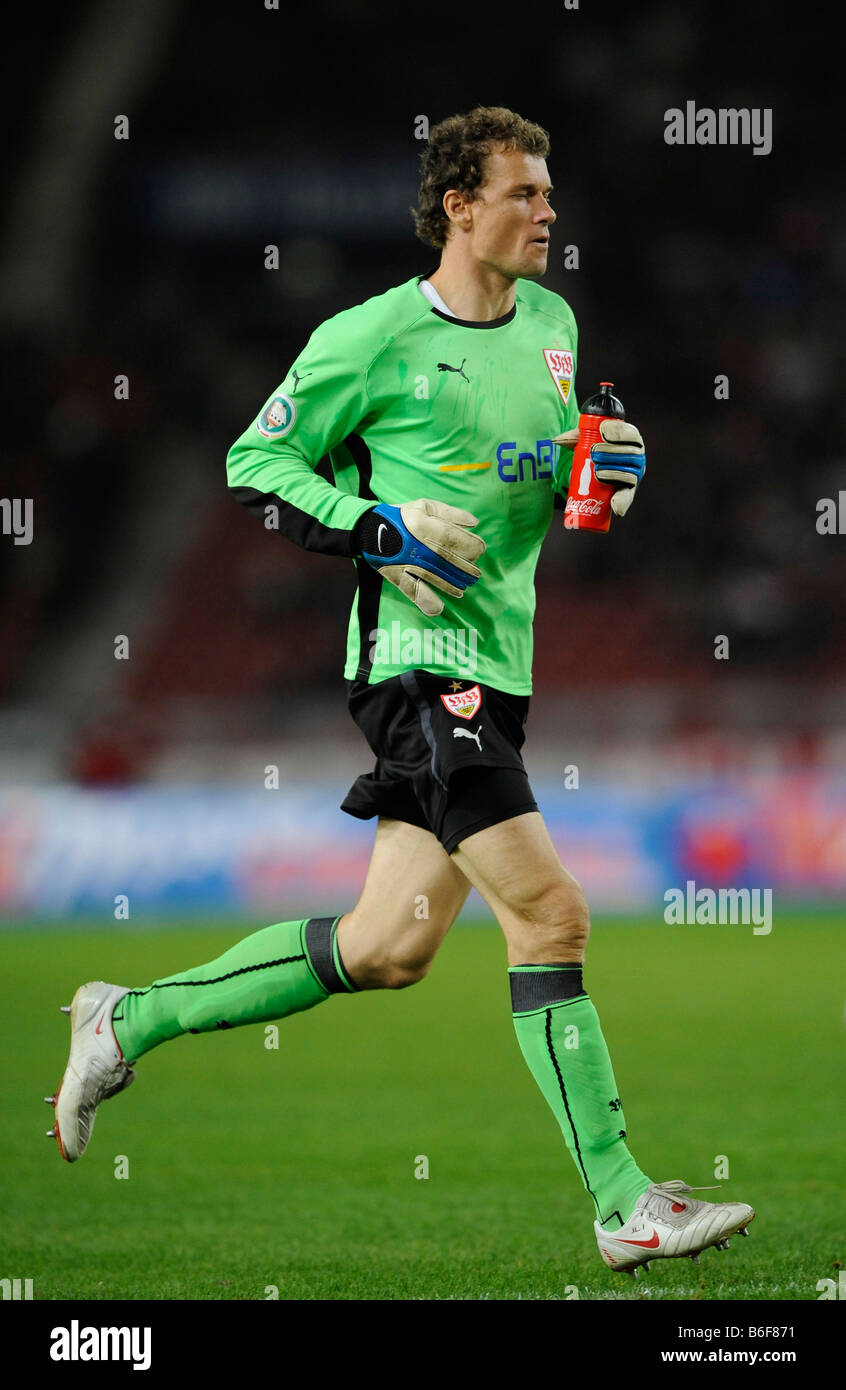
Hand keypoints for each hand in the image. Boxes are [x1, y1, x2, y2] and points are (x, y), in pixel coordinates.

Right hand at [357, 498, 485, 615]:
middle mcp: (417, 545)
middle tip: (475, 575)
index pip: (454, 538)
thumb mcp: (425, 506)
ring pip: (435, 576)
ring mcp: (406, 562)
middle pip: (449, 559)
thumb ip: (451, 513)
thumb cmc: (401, 516)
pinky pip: (412, 590)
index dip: (472, 545)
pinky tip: (438, 608)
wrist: (369, 528)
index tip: (480, 551)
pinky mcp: (396, 575)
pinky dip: (425, 600)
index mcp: (424, 525)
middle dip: (466, 568)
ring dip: (453, 585)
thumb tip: (475, 522)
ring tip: (463, 588)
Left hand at [554, 420, 645, 517]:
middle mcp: (638, 454)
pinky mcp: (630, 489)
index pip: (629, 433)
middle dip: (612, 452)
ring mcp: (636, 472)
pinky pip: (628, 495)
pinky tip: (614, 505)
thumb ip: (573, 438)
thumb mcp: (584, 441)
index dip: (618, 432)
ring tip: (597, 473)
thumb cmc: (594, 449)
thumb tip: (556, 441)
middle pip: (629, 453)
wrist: (598, 467)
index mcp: (631, 438)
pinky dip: (622, 501)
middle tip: (594, 454)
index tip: (602, 433)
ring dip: (614, 473)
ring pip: (629, 473)